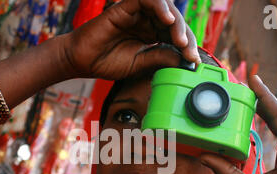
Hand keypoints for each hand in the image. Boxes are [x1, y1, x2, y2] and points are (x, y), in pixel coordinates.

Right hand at [62, 0, 199, 79]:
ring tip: (180, 41)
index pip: (175, 36)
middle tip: (189, 53)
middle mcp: (147, 22)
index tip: (194, 62)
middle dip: (185, 37)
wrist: (82, 61)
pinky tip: (166, 20)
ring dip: (176, 24)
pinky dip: (159, 7)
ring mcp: (138, 13)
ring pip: (165, 9)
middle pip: (174, 22)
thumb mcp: (141, 64)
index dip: (187, 47)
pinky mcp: (126, 7)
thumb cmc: (108, 62)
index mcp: (152, 35)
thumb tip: (185, 60)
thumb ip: (161, 59)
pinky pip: (147, 0)